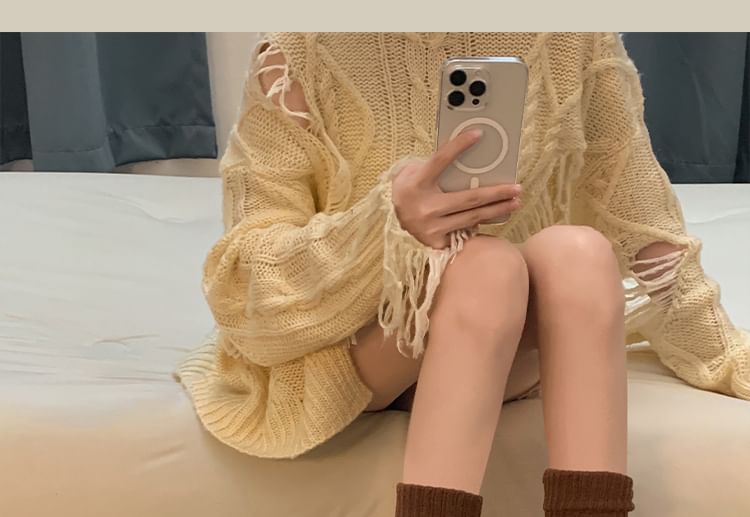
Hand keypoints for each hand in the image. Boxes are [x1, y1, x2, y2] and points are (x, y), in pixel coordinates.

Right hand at [392, 129, 521, 247]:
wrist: (393, 217)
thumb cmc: (411, 188)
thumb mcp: (414, 171)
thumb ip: (436, 163)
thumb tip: (466, 151)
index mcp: (416, 184)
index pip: (440, 160)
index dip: (458, 146)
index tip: (478, 134)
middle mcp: (424, 207)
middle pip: (469, 198)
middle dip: (497, 192)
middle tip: (517, 187)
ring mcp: (431, 227)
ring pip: (473, 217)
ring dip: (498, 209)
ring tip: (514, 202)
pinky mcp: (437, 241)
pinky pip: (466, 230)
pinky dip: (483, 223)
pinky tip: (497, 216)